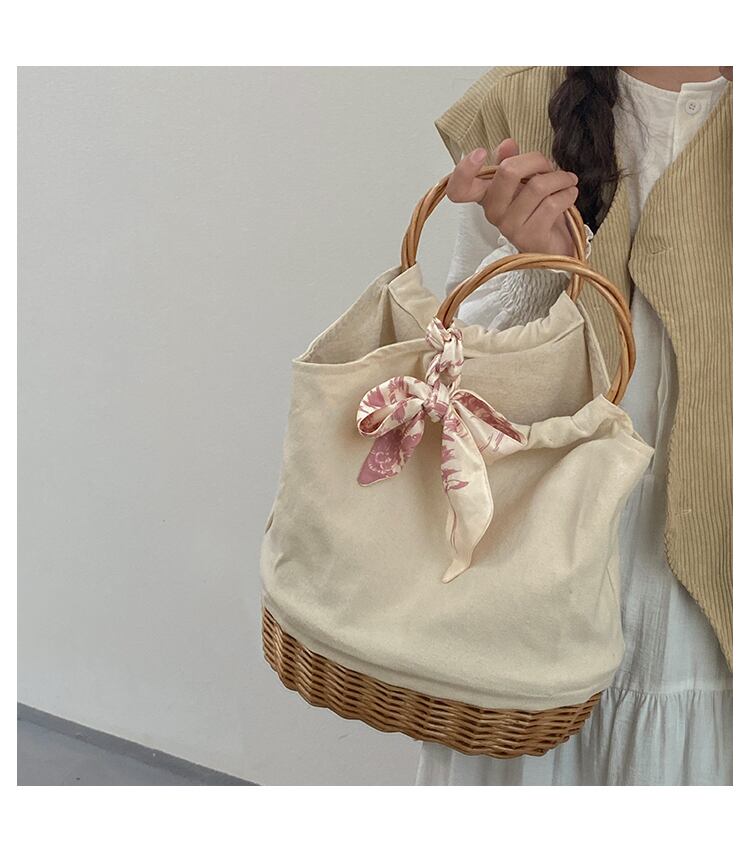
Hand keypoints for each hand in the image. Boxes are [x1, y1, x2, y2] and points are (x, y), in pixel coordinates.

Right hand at [445, 138, 579, 256]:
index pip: (459, 189)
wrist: (555, 244)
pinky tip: (570, 193)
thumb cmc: (537, 211)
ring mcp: (510, 227)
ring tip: (567, 181)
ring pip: (537, 186)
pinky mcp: (531, 236)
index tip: (479, 152)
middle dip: (537, 160)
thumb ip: (511, 163)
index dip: (463, 170)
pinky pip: (552, 204)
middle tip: (549, 167)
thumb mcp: (522, 183)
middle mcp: (493, 213)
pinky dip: (567, 193)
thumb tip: (506, 144)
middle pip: (507, 172)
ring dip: (559, 178)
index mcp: (486, 197)